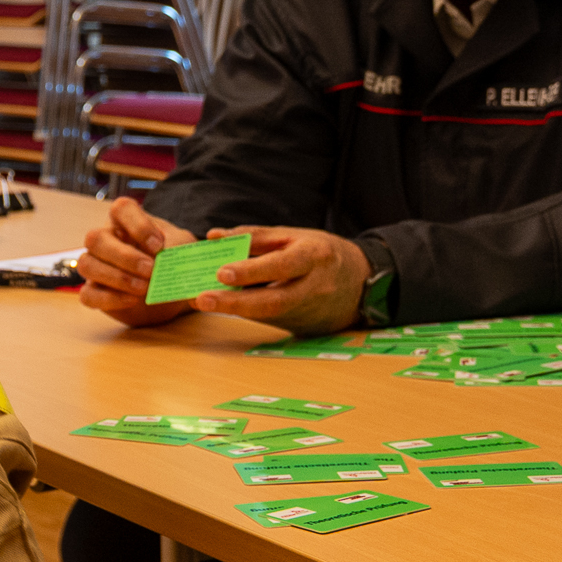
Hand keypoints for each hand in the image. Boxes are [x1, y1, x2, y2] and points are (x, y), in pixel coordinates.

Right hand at [76, 197, 197, 326]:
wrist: (171, 292)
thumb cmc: (173, 261)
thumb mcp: (182, 249)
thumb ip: (176, 248)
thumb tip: (164, 260)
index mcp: (126, 221)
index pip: (120, 209)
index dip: (138, 225)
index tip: (159, 246)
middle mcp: (106, 239)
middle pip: (95, 238)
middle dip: (124, 256)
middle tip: (151, 270)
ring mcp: (96, 265)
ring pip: (85, 265)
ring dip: (116, 277)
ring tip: (144, 289)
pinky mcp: (94, 292)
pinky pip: (88, 295)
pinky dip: (110, 298)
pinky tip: (132, 300)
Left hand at [194, 225, 370, 335]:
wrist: (359, 284)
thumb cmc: (320, 253)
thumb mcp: (294, 236)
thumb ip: (253, 236)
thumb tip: (214, 237)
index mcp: (315, 257)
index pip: (282, 266)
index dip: (252, 271)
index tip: (221, 273)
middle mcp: (314, 287)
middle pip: (273, 301)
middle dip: (234, 302)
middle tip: (201, 299)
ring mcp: (307, 311)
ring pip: (268, 314)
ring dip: (234, 310)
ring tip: (202, 301)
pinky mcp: (300, 325)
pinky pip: (268, 318)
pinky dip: (243, 312)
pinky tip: (221, 305)